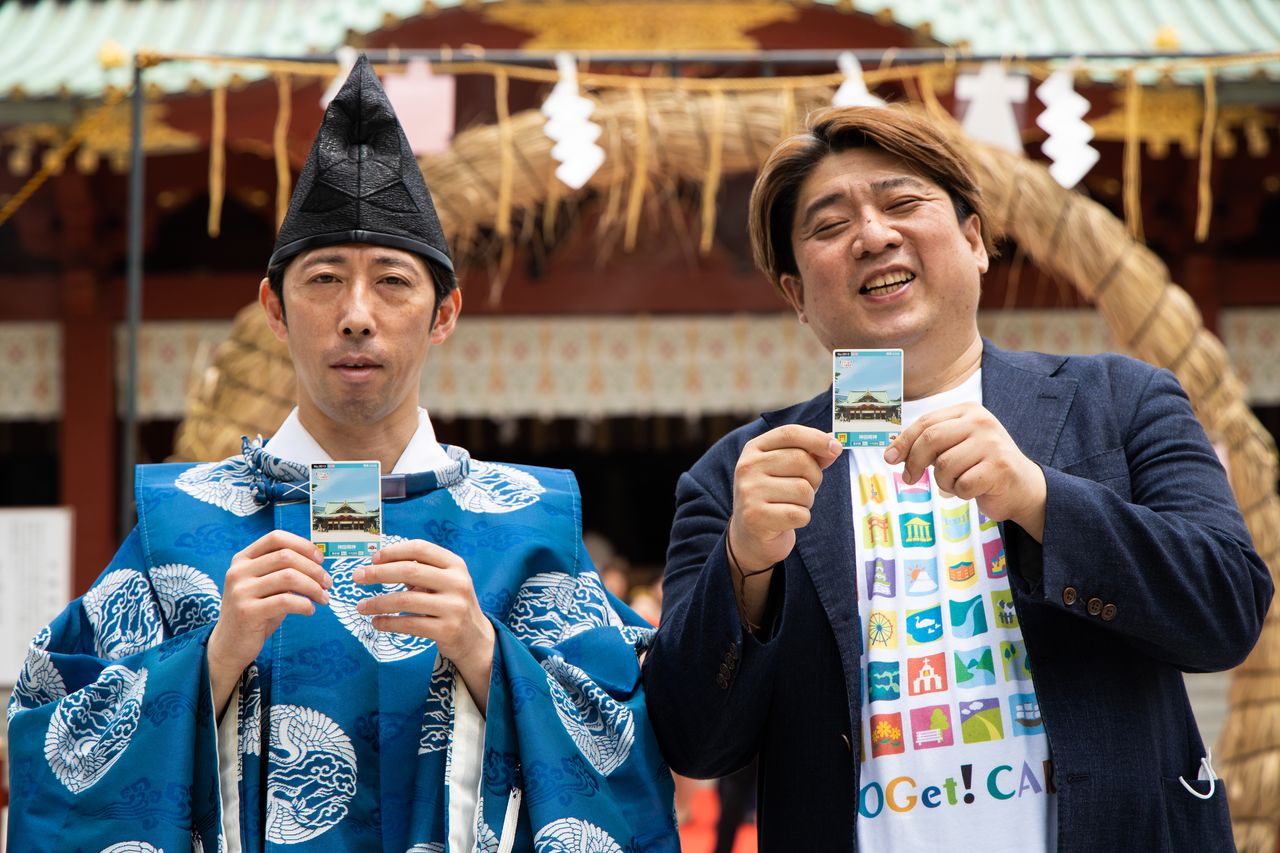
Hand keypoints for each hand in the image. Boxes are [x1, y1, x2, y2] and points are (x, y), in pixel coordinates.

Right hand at [208, 530, 329, 714]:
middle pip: (286, 556)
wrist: (229, 645)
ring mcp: (240, 591)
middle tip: (327, 583)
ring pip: (289, 577)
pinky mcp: (247, 612)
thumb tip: (318, 561)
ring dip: (313, 587)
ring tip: (323, 598)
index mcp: (243, 559)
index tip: (320, 559)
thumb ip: (283, 570)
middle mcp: (239, 571)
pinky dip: (304, 604)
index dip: (303, 545)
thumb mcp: (265, 585)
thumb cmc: (255, 612)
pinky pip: (286, 601)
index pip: (276, 538)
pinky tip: (309, 610)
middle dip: (314, 569)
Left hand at [354, 540, 494, 713]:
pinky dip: (388, 622)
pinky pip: (409, 624)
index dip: (394, 551)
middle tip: (357, 577)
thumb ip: (420, 569)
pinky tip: (377, 622)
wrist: (475, 637)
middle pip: (409, 571)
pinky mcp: (447, 630)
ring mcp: (454, 607)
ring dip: (377, 602)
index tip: (373, 558)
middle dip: (378, 573)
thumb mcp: (444, 581)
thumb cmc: (451, 603)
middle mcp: (457, 582)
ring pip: (405, 600)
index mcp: (455, 564)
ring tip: (361, 606)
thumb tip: (378, 562)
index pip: (420, 548)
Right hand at [730, 425, 842, 572]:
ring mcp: (749, 492)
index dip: (817, 438)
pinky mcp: (756, 517)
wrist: (750, 536)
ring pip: (803, 489)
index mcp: (754, 449)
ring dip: (807, 501)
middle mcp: (747, 467)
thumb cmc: (774, 498)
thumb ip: (810, 455)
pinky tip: (787, 520)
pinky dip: (802, 519)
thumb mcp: (787, 471)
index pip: (790, 433)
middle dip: (814, 477)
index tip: (837, 448)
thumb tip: (834, 444)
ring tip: (791, 505)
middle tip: (805, 490)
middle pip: (801, 460)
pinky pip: (799, 514)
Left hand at [886, 402, 1045, 540]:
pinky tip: (974, 489)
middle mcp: (981, 422)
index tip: (890, 458)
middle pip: (931, 439)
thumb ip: (930, 444)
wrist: (1023, 486)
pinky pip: (961, 485)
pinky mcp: (999, 467)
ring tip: (958, 482)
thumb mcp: (956, 445)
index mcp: (968, 411)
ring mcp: (992, 443)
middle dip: (914, 462)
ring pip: (944, 465)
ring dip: (943, 482)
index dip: (903, 442)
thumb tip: (891, 453)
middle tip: (909, 478)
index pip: (926, 423)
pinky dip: (960, 492)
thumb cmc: (981, 465)